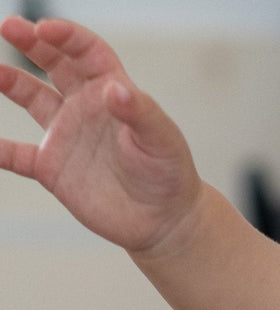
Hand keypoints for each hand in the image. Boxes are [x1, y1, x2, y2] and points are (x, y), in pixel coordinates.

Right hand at [0, 17, 200, 252]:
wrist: (163, 219)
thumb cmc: (170, 175)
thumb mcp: (162, 140)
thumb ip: (141, 113)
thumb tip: (116, 89)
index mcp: (114, 93)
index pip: (87, 53)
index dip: (67, 37)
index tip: (45, 30)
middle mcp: (86, 108)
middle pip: (55, 64)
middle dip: (31, 43)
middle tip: (9, 26)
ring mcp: (67, 136)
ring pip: (31, 99)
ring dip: (10, 82)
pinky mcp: (53, 168)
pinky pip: (16, 155)